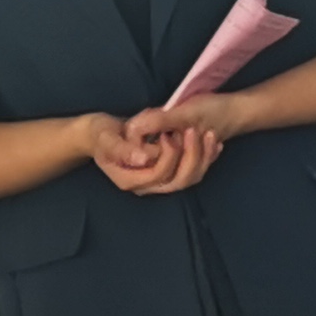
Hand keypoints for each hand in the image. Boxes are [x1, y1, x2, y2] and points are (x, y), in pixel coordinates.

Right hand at [79, 109, 221, 198]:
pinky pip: (191, 171)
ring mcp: (158, 182)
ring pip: (188, 177)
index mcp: (128, 180)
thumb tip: (143, 158)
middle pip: (177, 180)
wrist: (102, 133)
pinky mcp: (168, 173)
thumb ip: (121, 148)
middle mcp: (145, 186)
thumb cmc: (100, 133)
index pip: (157, 175)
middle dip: (190, 156)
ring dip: (202, 157)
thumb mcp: (105, 137)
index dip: (168, 156)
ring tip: (209, 134)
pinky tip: (214, 142)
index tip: (168, 134)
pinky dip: (205, 157)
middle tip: (192, 130)